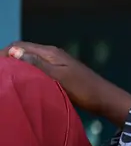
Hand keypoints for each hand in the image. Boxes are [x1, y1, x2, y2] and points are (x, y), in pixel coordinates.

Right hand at [4, 42, 130, 124]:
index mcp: (50, 52)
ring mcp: (56, 64)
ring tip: (8, 78)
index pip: (19, 45)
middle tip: (1, 74)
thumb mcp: (59, 77)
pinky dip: (29, 74)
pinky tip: (25, 83)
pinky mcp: (60, 74)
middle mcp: (52, 55)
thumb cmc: (83, 89)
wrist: (105, 99)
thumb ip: (37, 64)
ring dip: (18, 67)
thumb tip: (15, 51)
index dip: (5, 53)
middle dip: (9, 59)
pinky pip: (38, 70)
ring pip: (30, 61)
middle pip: (23, 52)